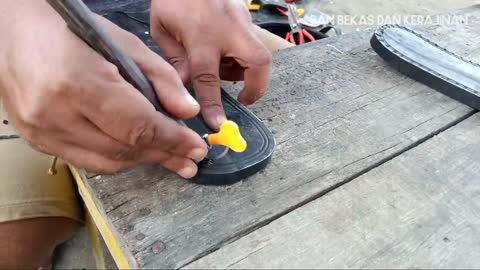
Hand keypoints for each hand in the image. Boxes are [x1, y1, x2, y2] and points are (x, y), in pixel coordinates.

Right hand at [0, 1, 207, 177]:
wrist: (13, 31)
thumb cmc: (72, 30)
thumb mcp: (124, 44)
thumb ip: (161, 79)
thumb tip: (188, 112)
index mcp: (81, 84)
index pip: (139, 127)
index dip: (173, 141)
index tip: (197, 149)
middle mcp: (57, 115)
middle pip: (125, 150)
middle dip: (164, 155)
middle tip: (190, 160)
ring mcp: (42, 132)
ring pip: (107, 162)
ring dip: (143, 160)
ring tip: (169, 158)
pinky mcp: (35, 140)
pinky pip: (86, 161)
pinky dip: (116, 158)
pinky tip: (136, 152)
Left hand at [150, 0, 271, 128]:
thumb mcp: (163, 28)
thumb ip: (176, 59)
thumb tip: (186, 86)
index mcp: (202, 36)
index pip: (208, 78)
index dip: (213, 105)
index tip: (218, 124)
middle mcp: (229, 30)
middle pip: (258, 63)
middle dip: (258, 86)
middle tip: (246, 98)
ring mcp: (241, 21)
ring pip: (257, 54)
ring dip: (243, 69)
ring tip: (220, 67)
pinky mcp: (246, 17)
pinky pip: (250, 43)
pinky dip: (240, 54)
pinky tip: (223, 51)